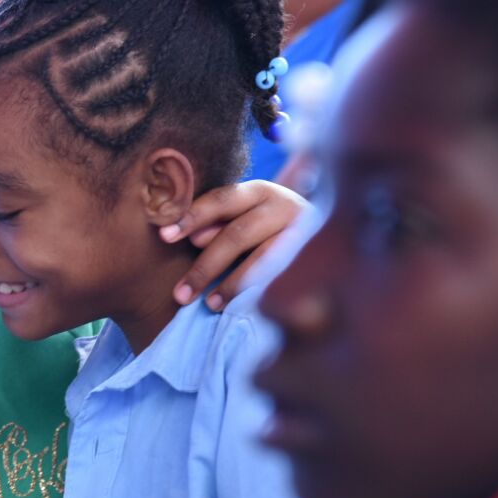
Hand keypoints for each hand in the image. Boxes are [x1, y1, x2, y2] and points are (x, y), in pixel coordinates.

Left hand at [160, 181, 306, 311]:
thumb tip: (194, 240)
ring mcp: (303, 231)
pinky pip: (282, 277)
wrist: (334, 232)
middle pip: (238, 234)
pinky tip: (240, 307)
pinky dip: (258, 292)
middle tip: (180, 294)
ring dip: (231, 284)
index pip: (220, 200)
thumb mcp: (245, 218)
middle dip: (206, 266)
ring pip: (262, 259)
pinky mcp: (315, 257)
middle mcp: (283, 205)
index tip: (164, 236)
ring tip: (208, 304)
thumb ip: (219, 224)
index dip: (191, 216)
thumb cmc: (270, 228)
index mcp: (259, 191)